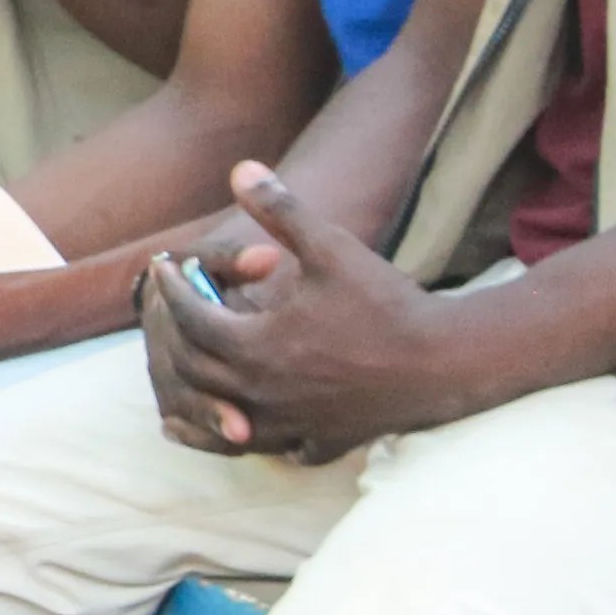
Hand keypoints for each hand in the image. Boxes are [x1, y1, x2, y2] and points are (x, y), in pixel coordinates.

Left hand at [137, 163, 476, 462]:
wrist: (449, 361)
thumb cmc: (388, 303)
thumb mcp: (331, 249)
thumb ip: (281, 210)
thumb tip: (240, 168)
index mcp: (254, 344)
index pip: (189, 317)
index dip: (172, 288)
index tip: (166, 267)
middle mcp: (260, 391)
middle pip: (192, 370)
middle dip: (172, 338)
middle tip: (167, 315)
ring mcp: (288, 422)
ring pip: (220, 419)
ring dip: (193, 401)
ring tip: (175, 390)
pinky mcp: (319, 441)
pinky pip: (271, 446)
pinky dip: (246, 436)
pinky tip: (242, 427)